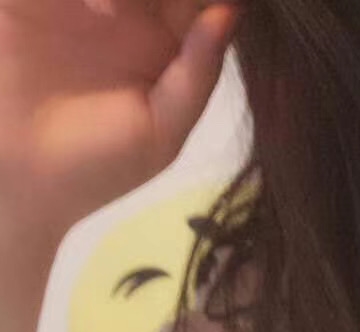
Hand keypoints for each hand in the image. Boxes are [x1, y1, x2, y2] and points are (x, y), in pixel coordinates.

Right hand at [0, 0, 237, 245]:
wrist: (18, 177)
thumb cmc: (93, 166)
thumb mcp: (162, 129)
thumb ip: (199, 73)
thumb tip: (231, 10)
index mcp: (163, 42)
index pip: (197, 0)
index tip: (217, 6)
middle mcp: (125, 9)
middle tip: (138, 14)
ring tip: (111, 12)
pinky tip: (97, 8)